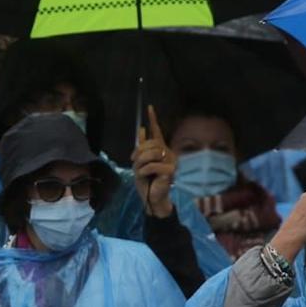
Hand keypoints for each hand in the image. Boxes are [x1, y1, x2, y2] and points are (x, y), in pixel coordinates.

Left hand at [131, 105, 175, 219]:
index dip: (153, 119)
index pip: (157, 132)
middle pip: (151, 143)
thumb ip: (141, 148)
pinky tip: (144, 176)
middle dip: (139, 151)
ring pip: (152, 152)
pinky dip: (144, 170)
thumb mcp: (139, 163)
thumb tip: (141, 129)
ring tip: (139, 171)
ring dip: (141, 162)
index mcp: (160, 149)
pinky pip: (153, 165)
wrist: (151, 198)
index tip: (149, 108)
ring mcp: (171, 161)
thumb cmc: (146, 182)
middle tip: (134, 161)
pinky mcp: (171, 170)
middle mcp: (168, 153)